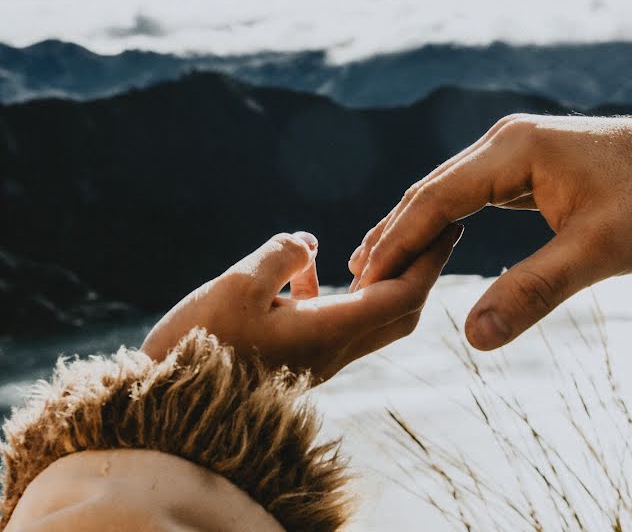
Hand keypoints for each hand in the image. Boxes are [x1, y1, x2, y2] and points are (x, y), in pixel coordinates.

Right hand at [142, 226, 462, 381]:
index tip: (451, 226)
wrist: (173, 412)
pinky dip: (336, 290)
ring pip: (370, 316)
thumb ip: (281, 256)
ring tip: (381, 242)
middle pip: (400, 310)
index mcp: (329, 331)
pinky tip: (304, 269)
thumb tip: (310, 243)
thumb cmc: (200, 348)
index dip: (430, 260)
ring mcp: (316, 357)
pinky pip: (333, 321)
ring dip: (384, 279)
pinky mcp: (296, 359)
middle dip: (423, 269)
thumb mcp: (236, 286)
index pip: (401, 294)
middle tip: (436, 231)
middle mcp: (333, 349)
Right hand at [349, 115, 631, 350]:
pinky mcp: (527, 163)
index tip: (365, 279)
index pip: (435, 197)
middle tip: (357, 279)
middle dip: (394, 235)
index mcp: (515, 151)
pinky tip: (429, 243)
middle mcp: (506, 142)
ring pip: (447, 190)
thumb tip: (474, 337)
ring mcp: (516, 150)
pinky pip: (471, 192)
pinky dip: (444, 220)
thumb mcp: (597, 253)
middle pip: (431, 189)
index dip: (398, 241)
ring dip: (414, 227)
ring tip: (375, 264)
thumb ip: (534, 291)